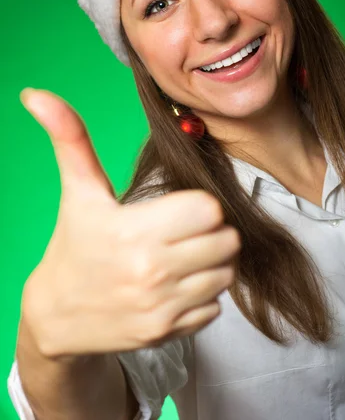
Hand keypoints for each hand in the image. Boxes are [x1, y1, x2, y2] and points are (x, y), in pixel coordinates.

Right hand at [20, 89, 240, 358]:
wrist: (56, 314)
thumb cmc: (73, 244)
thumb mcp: (77, 191)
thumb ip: (69, 138)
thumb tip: (36, 94)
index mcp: (133, 231)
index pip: (209, 209)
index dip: (199, 205)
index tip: (179, 208)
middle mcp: (151, 272)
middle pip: (226, 241)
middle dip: (210, 232)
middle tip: (185, 231)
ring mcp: (161, 306)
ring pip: (225, 274)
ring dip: (211, 263)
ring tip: (183, 256)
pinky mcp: (167, 331)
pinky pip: (214, 307)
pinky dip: (203, 295)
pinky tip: (177, 285)